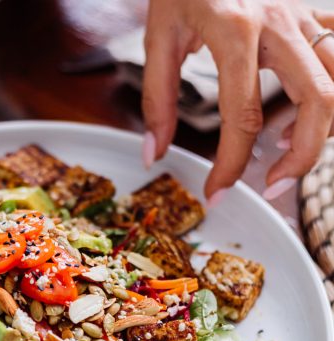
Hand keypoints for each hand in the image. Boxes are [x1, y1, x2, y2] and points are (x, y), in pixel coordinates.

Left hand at [142, 0, 333, 202]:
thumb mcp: (157, 35)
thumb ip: (156, 99)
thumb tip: (154, 152)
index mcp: (235, 31)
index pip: (242, 116)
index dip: (230, 165)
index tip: (216, 193)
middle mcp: (280, 23)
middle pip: (319, 102)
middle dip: (300, 159)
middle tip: (269, 187)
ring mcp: (304, 15)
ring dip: (322, 128)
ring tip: (280, 150)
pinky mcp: (314, 11)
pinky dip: (332, 94)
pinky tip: (299, 111)